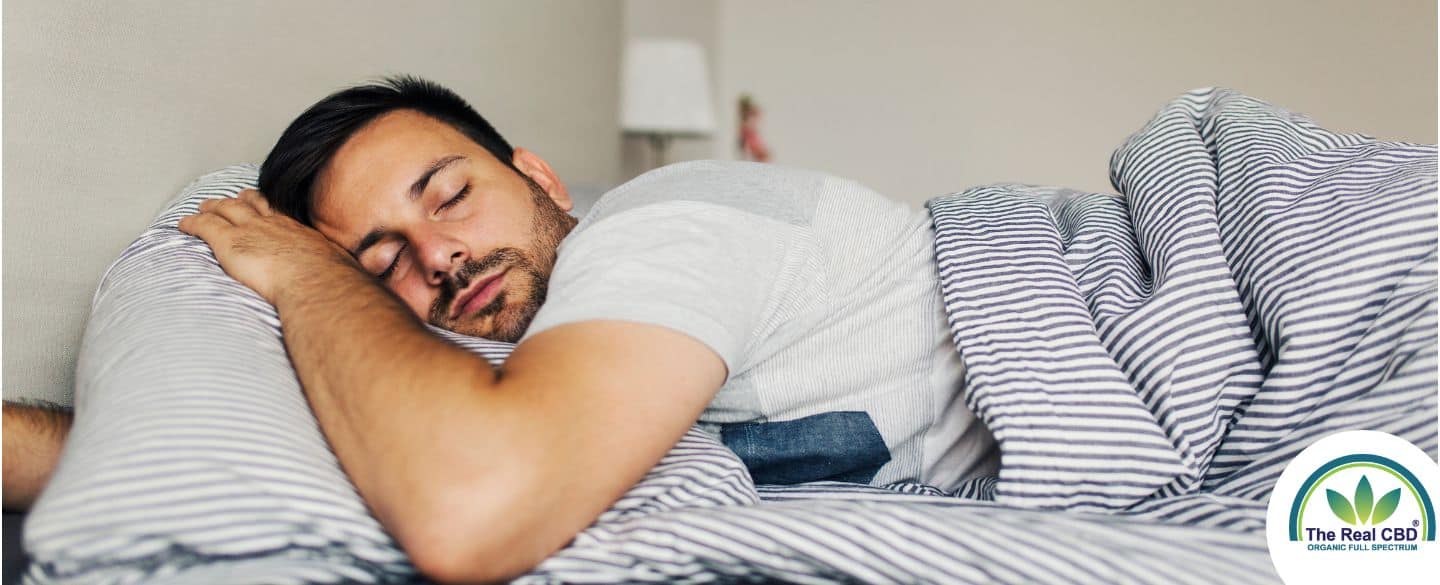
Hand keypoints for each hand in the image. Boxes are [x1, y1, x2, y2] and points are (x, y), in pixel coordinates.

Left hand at [178, 189, 357, 303]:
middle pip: (251, 204)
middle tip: (229, 198)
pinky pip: (204, 226)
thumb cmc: (334, 284)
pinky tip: (183, 224)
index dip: (266, 206)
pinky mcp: (229, 242)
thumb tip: (387, 262)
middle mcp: (275, 225)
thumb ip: (362, 264)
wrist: (317, 285)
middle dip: (238, 200)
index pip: (279, 213)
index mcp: (299, 232)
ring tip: (203, 207)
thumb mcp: (349, 269)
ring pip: (225, 210)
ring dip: (212, 207)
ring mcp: (251, 230)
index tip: (261, 202)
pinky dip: (192, 223)